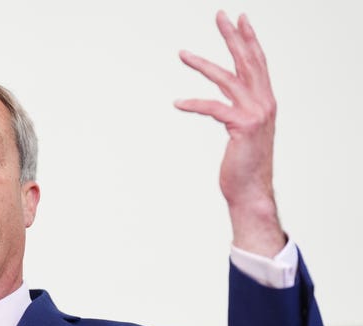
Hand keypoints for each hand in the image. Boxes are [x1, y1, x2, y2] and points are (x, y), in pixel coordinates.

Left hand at [175, 11, 285, 256]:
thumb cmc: (244, 164)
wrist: (251, 191)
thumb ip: (239, 112)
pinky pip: (213, 108)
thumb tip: (227, 104)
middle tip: (219, 15)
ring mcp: (255, 114)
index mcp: (265, 101)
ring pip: (226, 79)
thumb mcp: (244, 132)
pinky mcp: (242, 127)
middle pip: (247, 61)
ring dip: (202, 63)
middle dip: (232, 36)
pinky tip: (176, 102)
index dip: (248, 39)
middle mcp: (264, 103)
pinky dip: (193, 103)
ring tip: (182, 53)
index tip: (238, 19)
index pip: (258, 62)